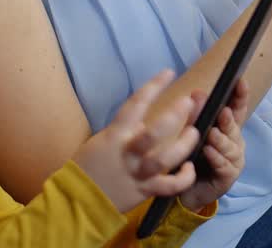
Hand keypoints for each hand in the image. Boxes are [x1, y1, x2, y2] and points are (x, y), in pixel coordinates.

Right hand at [72, 70, 199, 211]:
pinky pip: (169, 186)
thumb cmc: (90, 164)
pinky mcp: (145, 191)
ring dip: (183, 145)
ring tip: (194, 132)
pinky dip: (183, 178)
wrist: (77, 199)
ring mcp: (138, 173)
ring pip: (164, 159)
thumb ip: (127, 130)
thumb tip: (145, 122)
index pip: (135, 105)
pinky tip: (190, 167)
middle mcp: (128, 153)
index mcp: (115, 135)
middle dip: (173, 116)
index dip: (153, 87)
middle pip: (153, 133)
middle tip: (187, 102)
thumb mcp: (104, 139)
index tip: (169, 72)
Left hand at [178, 79, 248, 210]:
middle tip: (223, 112)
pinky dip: (216, 158)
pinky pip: (224, 165)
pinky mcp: (228, 177)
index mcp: (227, 128)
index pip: (237, 109)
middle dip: (229, 120)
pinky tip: (208, 152)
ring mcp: (234, 160)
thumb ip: (196, 115)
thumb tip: (198, 92)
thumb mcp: (190, 134)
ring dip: (221, 140)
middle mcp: (234, 142)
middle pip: (234, 127)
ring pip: (230, 147)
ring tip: (212, 134)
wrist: (185, 191)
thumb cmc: (191, 158)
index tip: (241, 81)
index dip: (240, 95)